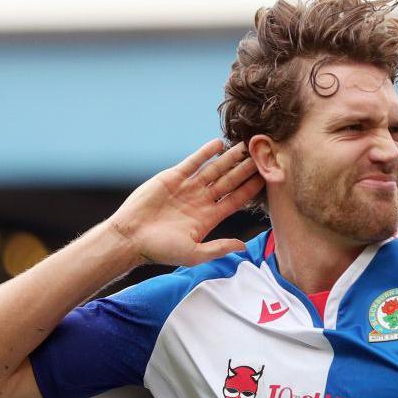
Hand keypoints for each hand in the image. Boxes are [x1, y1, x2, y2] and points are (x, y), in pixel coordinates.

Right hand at [107, 138, 263, 267]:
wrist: (131, 237)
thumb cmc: (160, 250)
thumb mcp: (194, 254)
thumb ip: (219, 248)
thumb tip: (243, 246)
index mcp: (209, 218)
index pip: (236, 200)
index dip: (251, 189)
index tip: (267, 178)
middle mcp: (201, 201)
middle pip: (229, 182)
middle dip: (245, 169)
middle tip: (262, 156)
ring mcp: (188, 188)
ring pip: (214, 169)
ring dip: (229, 158)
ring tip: (245, 146)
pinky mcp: (172, 177)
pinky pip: (193, 162)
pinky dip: (205, 153)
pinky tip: (219, 143)